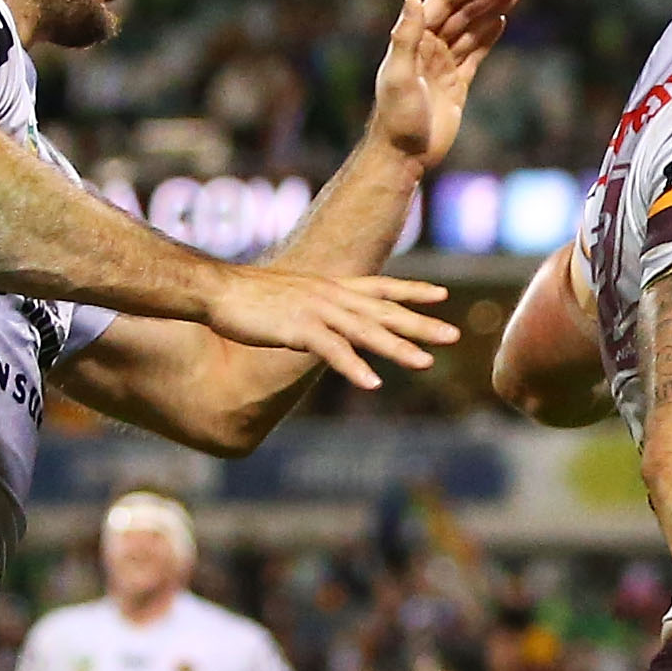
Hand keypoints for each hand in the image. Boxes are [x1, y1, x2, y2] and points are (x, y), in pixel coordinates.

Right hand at [197, 261, 455, 392]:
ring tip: (426, 362)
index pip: (380, 286)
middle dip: (420, 323)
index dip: (411, 290)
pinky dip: (355, 368)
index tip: (441, 295)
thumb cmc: (247, 297)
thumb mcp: (290, 299)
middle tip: (454, 334)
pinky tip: (373, 384)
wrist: (217, 290)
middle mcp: (331, 296)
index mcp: (330, 287)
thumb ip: (313, 308)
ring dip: (397, 348)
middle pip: (383, 311)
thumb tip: (324, 321)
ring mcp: (317, 312)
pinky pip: (334, 352)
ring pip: (367, 332)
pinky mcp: (299, 330)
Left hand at [364, 0, 524, 169]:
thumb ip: (405, 39)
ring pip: (471, 28)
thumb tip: (413, 0)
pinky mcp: (456, 84)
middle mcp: (428, 47)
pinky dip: (487, 36)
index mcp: (415, 40)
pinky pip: (474, 53)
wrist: (403, 156)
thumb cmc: (396, 119)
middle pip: (462, 10)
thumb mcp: (397, 76)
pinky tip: (501, 20)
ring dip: (492, 8)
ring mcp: (443, 64)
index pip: (443, 2)